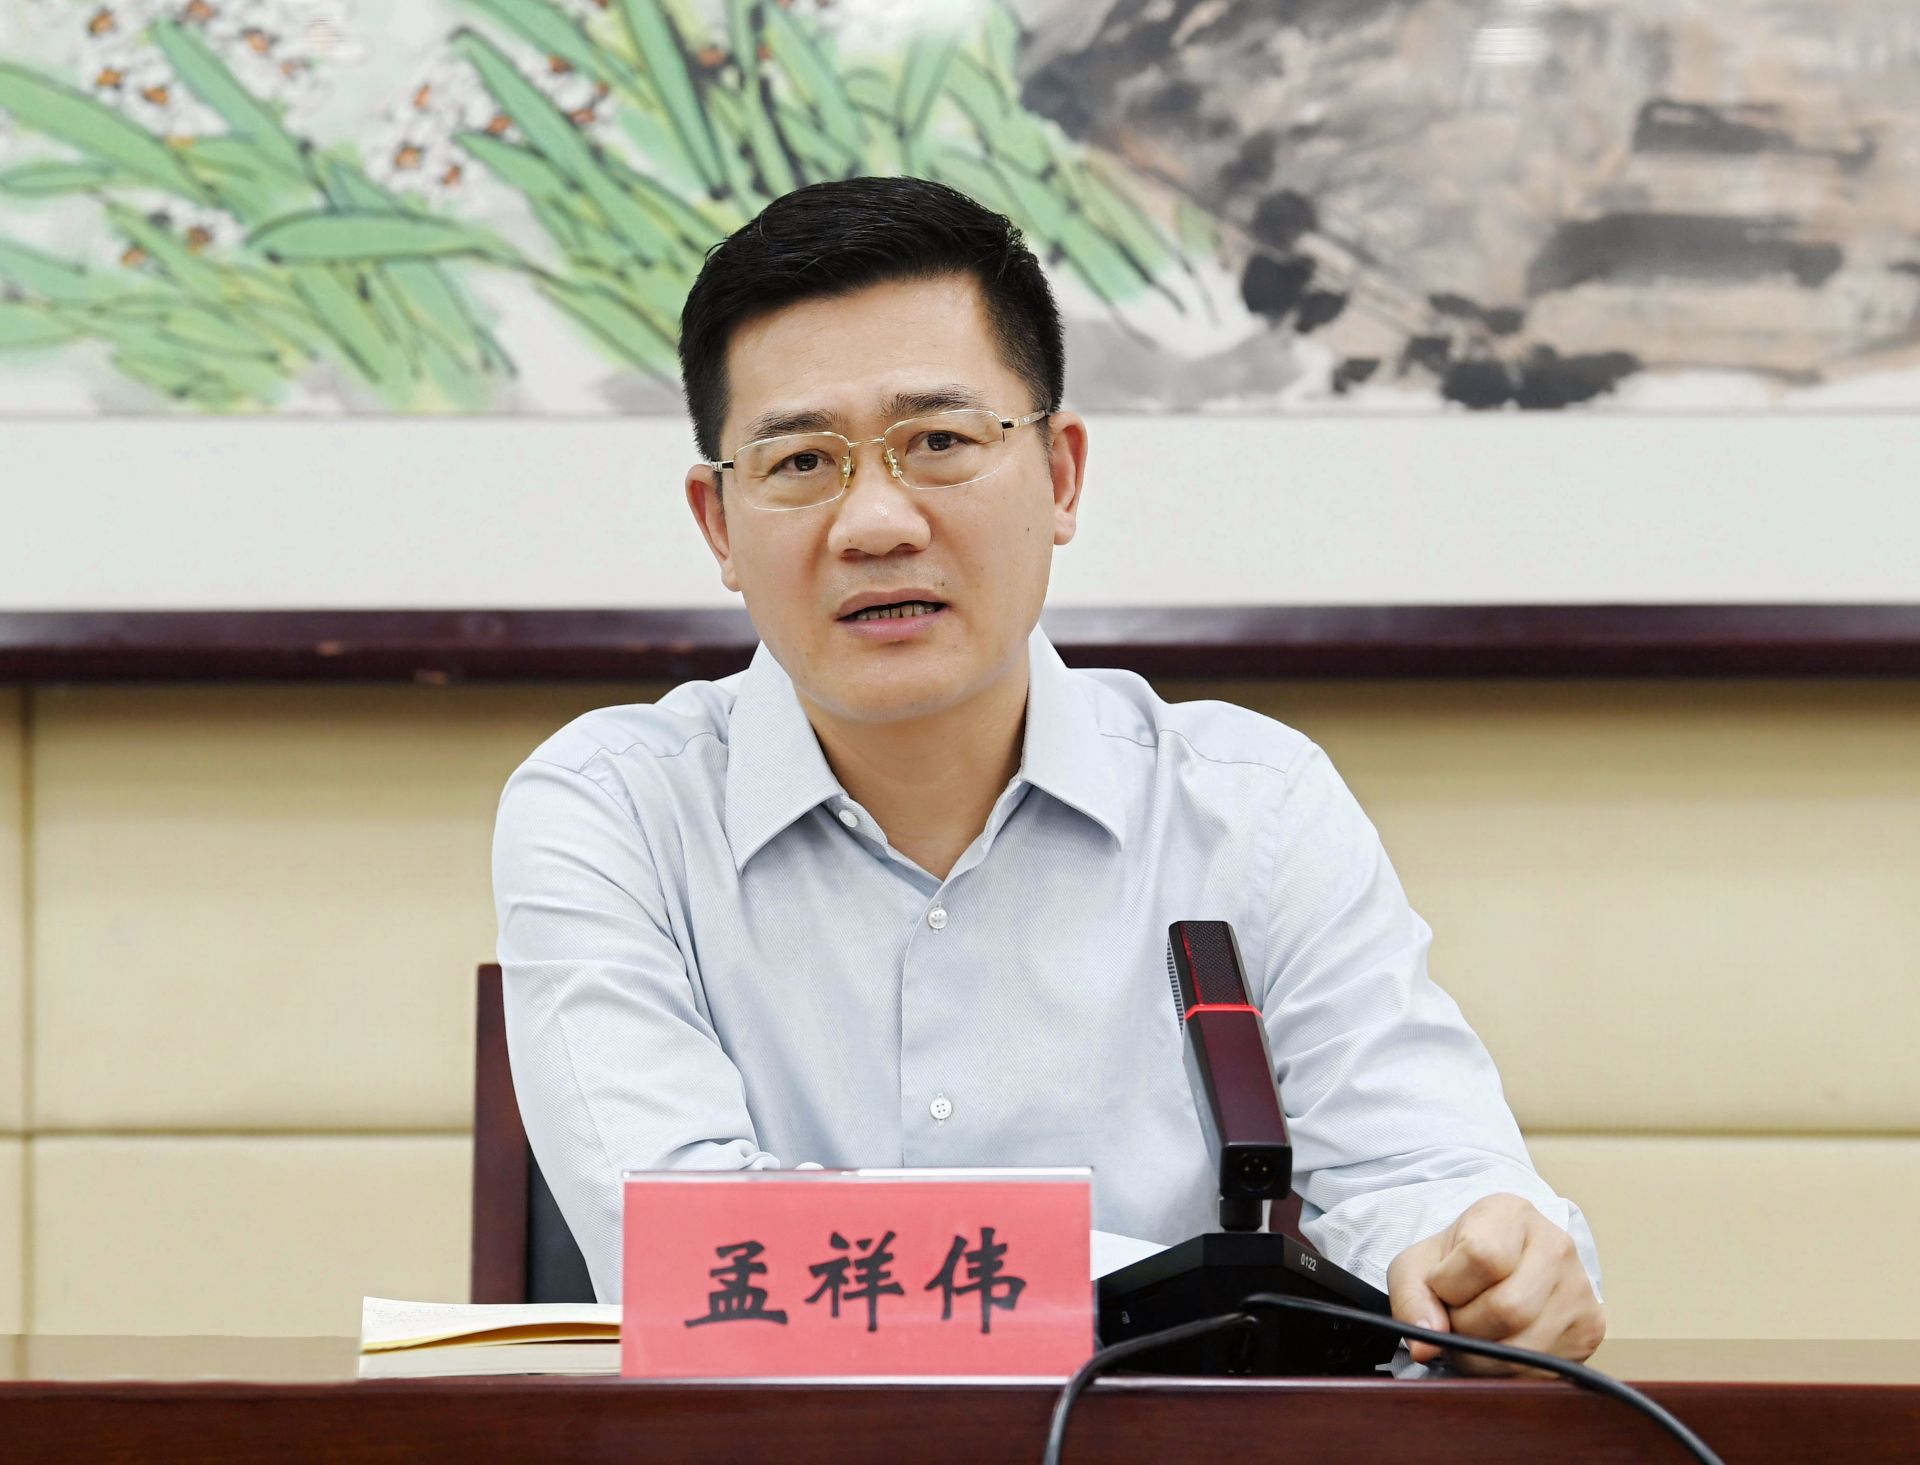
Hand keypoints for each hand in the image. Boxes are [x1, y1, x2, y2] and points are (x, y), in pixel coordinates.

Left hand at [1386, 1192, 1604, 1376]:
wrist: (1497, 1267)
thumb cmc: (1454, 1264)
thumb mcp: (1417, 1267)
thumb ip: (1411, 1299)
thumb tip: (1427, 1345)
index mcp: (1510, 1213)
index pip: (1482, 1257)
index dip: (1449, 1285)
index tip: (1441, 1285)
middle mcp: (1556, 1244)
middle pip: (1507, 1308)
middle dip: (1466, 1327)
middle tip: (1457, 1319)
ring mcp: (1580, 1288)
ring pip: (1525, 1347)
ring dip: (1484, 1356)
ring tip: (1476, 1333)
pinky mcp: (1592, 1328)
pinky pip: (1543, 1369)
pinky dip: (1509, 1370)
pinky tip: (1501, 1346)